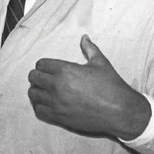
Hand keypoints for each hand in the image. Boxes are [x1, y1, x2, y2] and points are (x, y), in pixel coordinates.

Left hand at [27, 34, 150, 140]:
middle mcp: (57, 85)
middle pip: (33, 78)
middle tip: (45, 79)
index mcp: (65, 70)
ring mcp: (56, 102)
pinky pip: (38, 111)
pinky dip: (40, 106)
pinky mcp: (58, 117)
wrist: (120, 111)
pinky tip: (47, 104)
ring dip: (37, 91)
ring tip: (45, 91)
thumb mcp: (101, 63)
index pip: (40, 64)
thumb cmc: (111, 86)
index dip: (44, 65)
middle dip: (38, 77)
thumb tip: (84, 37)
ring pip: (32, 94)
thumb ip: (89, 49)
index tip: (48, 69)